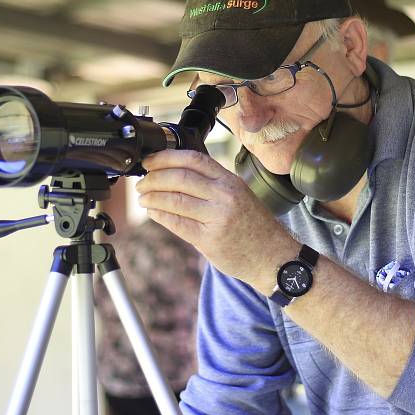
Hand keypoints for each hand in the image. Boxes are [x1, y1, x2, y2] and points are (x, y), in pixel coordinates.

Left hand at [135, 149, 295, 286]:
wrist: (273, 257)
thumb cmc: (254, 227)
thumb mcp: (239, 195)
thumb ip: (211, 185)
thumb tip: (173, 175)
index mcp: (230, 181)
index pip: (194, 159)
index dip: (166, 157)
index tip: (150, 161)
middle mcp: (225, 196)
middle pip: (179, 178)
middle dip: (154, 178)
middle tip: (141, 182)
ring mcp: (217, 218)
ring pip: (174, 200)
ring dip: (152, 197)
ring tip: (143, 198)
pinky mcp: (209, 240)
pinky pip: (177, 223)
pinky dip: (160, 215)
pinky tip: (153, 212)